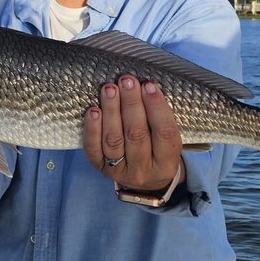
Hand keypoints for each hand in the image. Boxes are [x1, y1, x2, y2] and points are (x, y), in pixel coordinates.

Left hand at [83, 76, 183, 192]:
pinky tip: (93, 111)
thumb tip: (144, 86)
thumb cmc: (156, 150)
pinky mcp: (99, 168)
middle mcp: (143, 170)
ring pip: (114, 140)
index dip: (156, 107)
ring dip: (111, 111)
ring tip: (110, 89)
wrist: (143, 179)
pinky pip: (93, 149)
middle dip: (131, 104)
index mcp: (166, 163)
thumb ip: (159, 118)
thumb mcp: (167, 140)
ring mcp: (119, 171)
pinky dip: (92, 129)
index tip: (148, 85)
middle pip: (136, 134)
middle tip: (127, 81)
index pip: (164, 133)